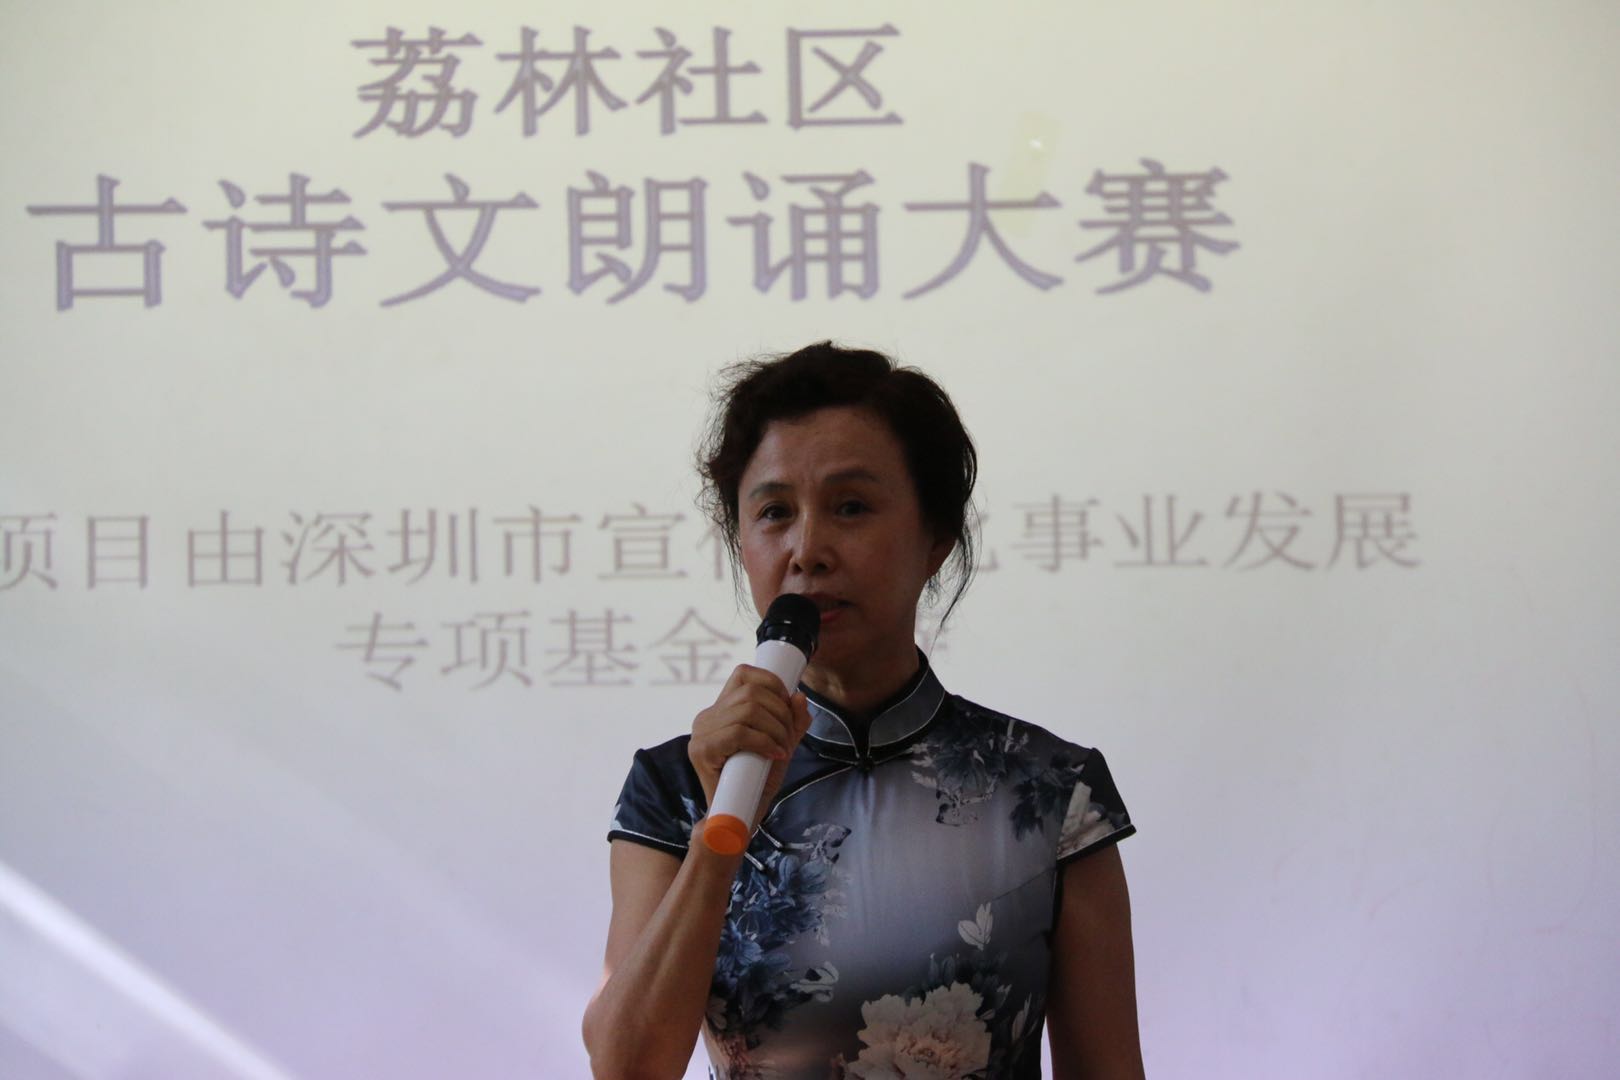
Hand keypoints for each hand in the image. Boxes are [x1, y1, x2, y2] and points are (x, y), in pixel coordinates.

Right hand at [688, 664, 812, 829]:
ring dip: (775, 728)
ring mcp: (701, 733)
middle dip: (780, 712)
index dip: (771, 682)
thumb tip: (799, 696)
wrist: (736, 821)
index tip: (788, 705)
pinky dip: (764, 742)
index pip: (743, 674)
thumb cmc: (755, 784)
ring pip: (747, 710)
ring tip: (781, 748)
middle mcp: (706, 717)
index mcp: (719, 710)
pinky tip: (774, 755)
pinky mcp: (701, 751)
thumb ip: (791, 723)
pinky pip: (739, 732)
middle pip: (751, 691)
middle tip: (788, 738)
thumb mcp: (779, 747)